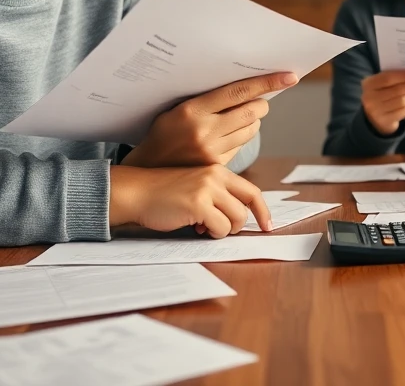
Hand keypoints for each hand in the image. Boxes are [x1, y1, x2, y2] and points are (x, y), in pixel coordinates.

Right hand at [109, 165, 271, 235]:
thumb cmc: (163, 193)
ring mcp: (208, 190)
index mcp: (218, 171)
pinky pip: (220, 228)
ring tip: (203, 227)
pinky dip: (212, 234)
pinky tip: (195, 228)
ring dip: (222, 230)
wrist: (136, 192)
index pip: (252, 191)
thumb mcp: (196, 186)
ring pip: (236, 220)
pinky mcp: (198, 204)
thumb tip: (238, 217)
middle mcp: (216, 177)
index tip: (268, 225)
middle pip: (246, 208)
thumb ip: (217, 196)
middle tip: (219, 228)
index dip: (263, 210)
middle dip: (237, 225)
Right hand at [122, 71, 297, 167]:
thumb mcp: (177, 109)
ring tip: (239, 119)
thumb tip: (243, 86)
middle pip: (253, 111)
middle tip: (260, 101)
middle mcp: (204, 130)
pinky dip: (242, 137)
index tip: (289, 77)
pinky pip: (242, 146)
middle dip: (262, 104)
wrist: (145, 171)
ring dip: (253, 121)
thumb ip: (206, 99)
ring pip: (251, 129)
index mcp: (193, 110)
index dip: (267, 82)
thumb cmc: (163, 134)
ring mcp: (212, 151)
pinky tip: (228, 136)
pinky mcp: (217, 167)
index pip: (239, 91)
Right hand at [361, 69, 404, 134]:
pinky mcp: (384, 121)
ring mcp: (376, 111)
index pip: (388, 77)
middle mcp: (370, 97)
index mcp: (369, 83)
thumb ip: (395, 78)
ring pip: (403, 101)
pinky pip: (404, 111)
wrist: (374, 119)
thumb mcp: (382, 85)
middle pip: (398, 90)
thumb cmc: (382, 95)